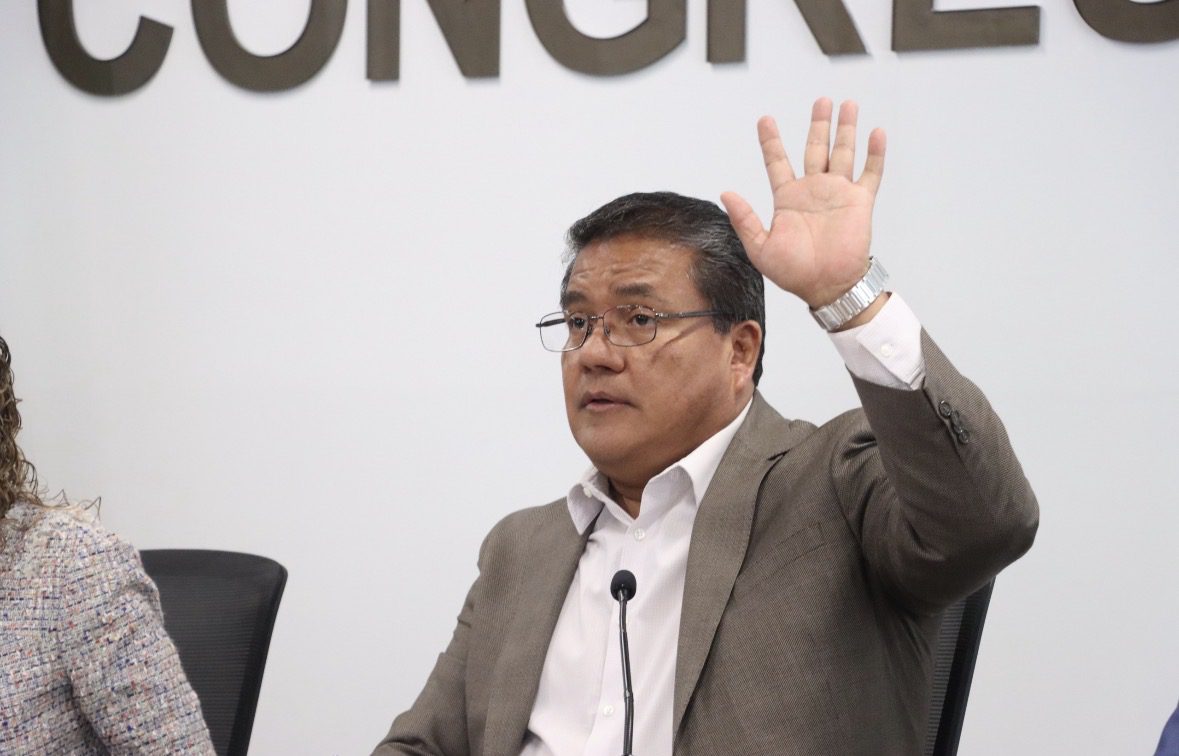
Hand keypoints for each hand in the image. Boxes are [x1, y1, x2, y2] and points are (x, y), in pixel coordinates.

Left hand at [721, 98, 885, 309]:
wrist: (827, 286)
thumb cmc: (793, 272)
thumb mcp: (760, 247)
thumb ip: (745, 219)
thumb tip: (726, 193)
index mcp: (788, 198)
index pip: (777, 162)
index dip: (771, 140)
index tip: (764, 119)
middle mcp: (813, 190)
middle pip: (815, 148)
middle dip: (819, 124)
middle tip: (822, 100)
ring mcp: (837, 193)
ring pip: (843, 152)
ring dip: (846, 129)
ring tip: (848, 104)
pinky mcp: (860, 201)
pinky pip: (870, 173)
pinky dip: (874, 153)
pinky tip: (876, 132)